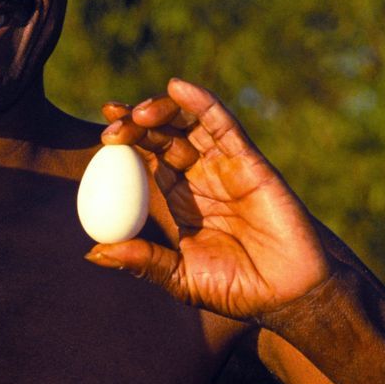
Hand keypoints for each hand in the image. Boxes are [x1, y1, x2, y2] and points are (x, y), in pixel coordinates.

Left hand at [88, 77, 332, 321]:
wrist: (291, 295)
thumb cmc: (239, 290)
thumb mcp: (182, 279)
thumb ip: (144, 261)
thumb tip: (93, 253)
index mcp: (182, 198)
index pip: (148, 158)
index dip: (127, 141)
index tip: (103, 136)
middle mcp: (202, 176)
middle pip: (164, 134)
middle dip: (137, 122)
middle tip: (113, 123)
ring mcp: (226, 166)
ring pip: (190, 123)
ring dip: (163, 110)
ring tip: (140, 114)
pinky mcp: (251, 162)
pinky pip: (224, 126)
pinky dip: (202, 104)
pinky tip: (180, 88)